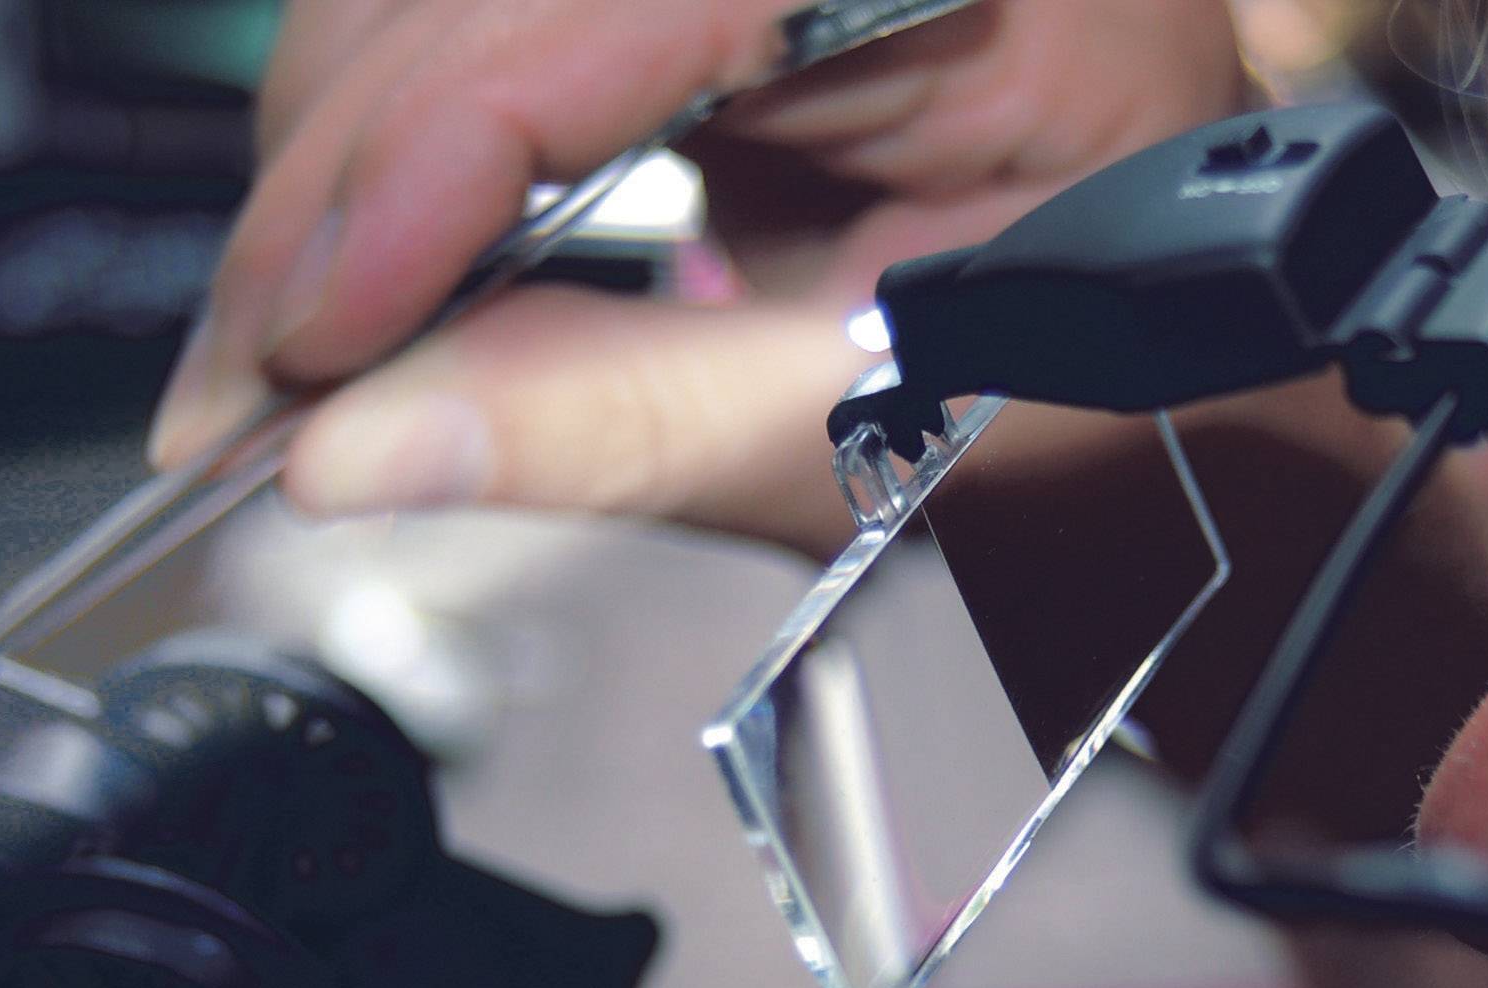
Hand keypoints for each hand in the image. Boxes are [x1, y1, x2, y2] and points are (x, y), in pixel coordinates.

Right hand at [147, 0, 1252, 553]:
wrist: (1233, 404)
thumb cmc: (1163, 403)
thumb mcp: (911, 419)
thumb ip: (633, 421)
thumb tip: (362, 446)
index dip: (430, 149)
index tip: (307, 333)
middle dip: (346, 183)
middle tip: (254, 383)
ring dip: (352, 172)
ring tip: (290, 358)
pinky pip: (513, 31)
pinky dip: (422, 160)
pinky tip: (369, 282)